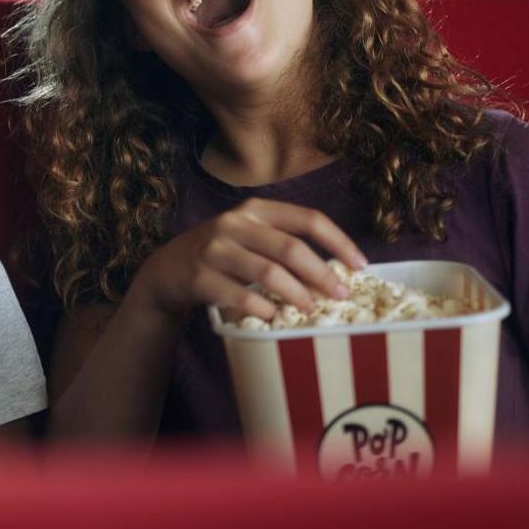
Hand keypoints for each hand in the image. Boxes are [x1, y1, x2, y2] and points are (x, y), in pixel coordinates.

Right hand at [129, 198, 367, 321]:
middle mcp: (234, 223)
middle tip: (340, 296)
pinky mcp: (199, 275)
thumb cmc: (222, 258)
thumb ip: (283, 246)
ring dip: (296, 294)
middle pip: (290, 248)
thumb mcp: (250, 239)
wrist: (167, 271)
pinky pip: (239, 295)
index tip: (360, 266)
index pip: (308, 219)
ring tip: (310, 310)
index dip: (339, 242)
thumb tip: (336, 275)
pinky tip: (274, 317)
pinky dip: (262, 308)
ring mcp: (214, 248)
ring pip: (267, 272)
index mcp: (255, 210)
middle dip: (322, 274)